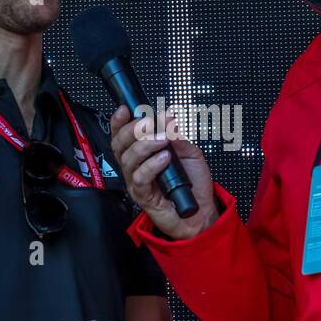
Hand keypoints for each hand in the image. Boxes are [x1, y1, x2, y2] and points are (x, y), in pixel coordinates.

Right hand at [108, 104, 217, 240]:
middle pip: (120, 144)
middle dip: (134, 129)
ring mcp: (136, 181)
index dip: (120, 121)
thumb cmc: (192, 184)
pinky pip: (140, 178)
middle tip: (151, 123)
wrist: (200, 211)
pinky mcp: (142, 196)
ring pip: (128, 159)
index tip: (126, 109)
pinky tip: (164, 159)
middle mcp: (136, 166)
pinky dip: (152, 165)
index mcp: (143, 153)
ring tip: (163, 140)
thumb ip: (179, 138)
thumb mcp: (190, 153)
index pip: (123, 134)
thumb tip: (170, 121)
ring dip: (145, 145)